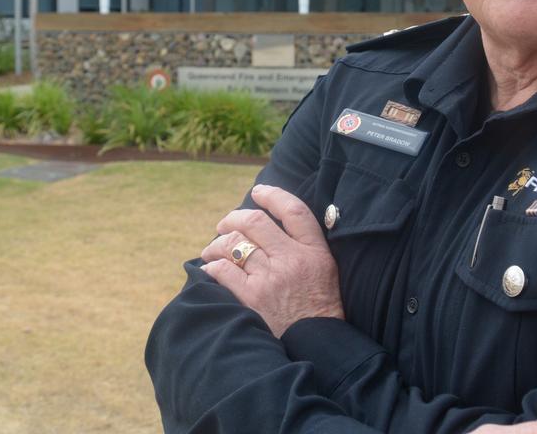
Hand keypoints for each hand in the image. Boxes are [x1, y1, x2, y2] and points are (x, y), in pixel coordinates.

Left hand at [200, 184, 343, 337]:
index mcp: (314, 250)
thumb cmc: (319, 307)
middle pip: (256, 222)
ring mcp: (271, 278)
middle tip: (224, 224)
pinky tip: (210, 269)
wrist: (317, 344)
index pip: (293, 210)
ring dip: (217, 243)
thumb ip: (305, 245)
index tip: (258, 192)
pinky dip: (212, 267)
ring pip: (234, 244)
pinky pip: (223, 271)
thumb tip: (274, 223)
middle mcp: (292, 259)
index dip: (273, 195)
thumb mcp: (325, 269)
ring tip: (212, 249)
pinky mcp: (253, 298)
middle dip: (234, 218)